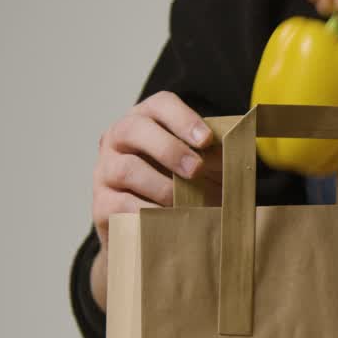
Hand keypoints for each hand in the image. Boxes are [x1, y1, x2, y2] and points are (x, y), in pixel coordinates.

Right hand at [91, 91, 219, 250]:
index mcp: (146, 122)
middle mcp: (118, 140)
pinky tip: (169, 220)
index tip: (206, 140)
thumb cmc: (180, 191)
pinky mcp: (101, 204)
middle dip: (169, 148)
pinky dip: (150, 213)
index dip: (182, 118)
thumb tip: (236, 151)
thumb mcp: (202, 169)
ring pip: (127, 168)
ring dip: (163, 186)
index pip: (159, 105)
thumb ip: (215, 157)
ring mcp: (105, 171)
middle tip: (196, 170)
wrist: (151, 232)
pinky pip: (122, 205)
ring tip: (187, 204)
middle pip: (134, 129)